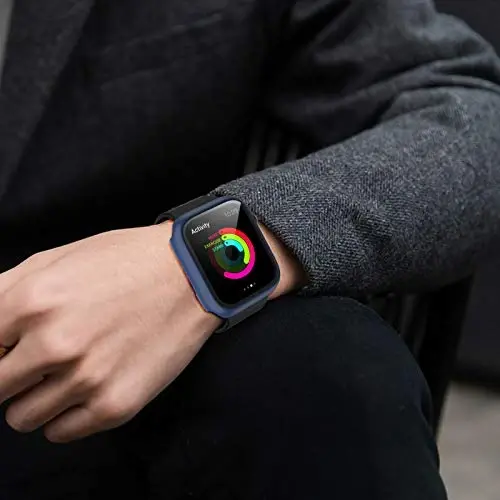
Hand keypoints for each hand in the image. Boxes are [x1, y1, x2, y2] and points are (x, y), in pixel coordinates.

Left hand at [0, 223, 219, 441]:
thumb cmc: (125, 263)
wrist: (188, 276)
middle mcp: (54, 345)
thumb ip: (3, 294)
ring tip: (69, 369)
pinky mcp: (114, 405)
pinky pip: (60, 432)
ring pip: (21, 417)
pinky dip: (66, 413)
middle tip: (41, 357)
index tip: (12, 346)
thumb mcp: (56, 259)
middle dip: (12, 373)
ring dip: (37, 396)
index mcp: (32, 302)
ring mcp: (86, 379)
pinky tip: (89, 383)